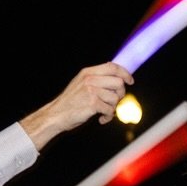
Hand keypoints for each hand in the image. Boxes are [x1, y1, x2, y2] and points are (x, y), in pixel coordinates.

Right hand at [20, 62, 134, 147]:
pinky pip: (110, 110)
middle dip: (120, 94)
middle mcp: (90, 79)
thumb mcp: (81, 84)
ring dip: (113, 108)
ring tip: (104, 112)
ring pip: (116, 98)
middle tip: (113, 102)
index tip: (130, 81)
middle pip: (118, 82)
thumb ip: (97, 79)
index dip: (124, 73)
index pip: (112, 67)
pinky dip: (108, 117)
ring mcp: (91, 91)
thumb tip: (118, 79)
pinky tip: (100, 119)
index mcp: (88, 72)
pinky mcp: (92, 103)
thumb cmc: (71, 102)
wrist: (56, 114)